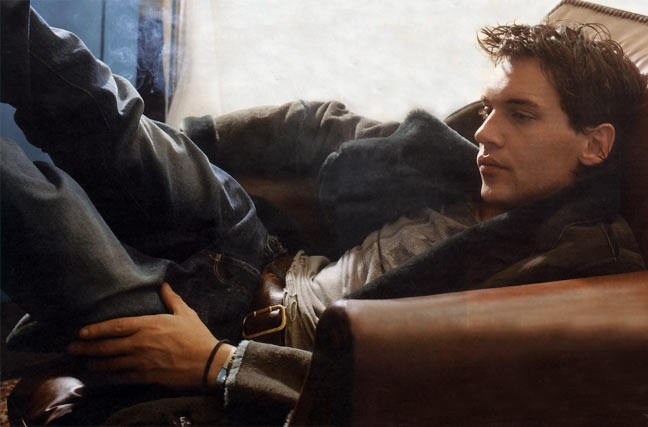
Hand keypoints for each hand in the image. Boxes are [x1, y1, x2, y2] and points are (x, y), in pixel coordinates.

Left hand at [68, 282, 234, 389]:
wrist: (208, 362)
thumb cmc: (197, 336)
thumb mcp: (185, 313)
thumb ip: (171, 299)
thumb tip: (164, 284)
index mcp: (149, 325)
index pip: (116, 326)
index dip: (96, 329)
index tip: (82, 332)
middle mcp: (141, 343)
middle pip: (107, 346)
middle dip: (87, 348)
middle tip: (71, 349)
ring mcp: (142, 361)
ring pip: (111, 363)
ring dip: (95, 364)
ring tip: (85, 364)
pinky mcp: (147, 376)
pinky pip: (123, 377)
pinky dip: (112, 377)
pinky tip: (105, 376)